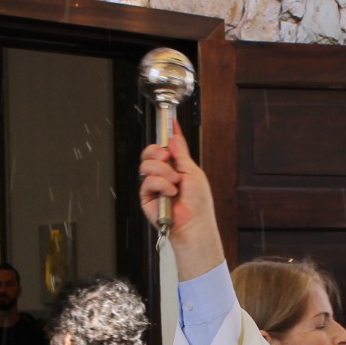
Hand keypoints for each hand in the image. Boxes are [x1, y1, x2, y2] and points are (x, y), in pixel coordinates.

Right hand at [139, 124, 223, 279]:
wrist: (194, 224)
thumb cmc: (198, 203)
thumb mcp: (193, 172)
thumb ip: (181, 153)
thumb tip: (174, 137)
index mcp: (176, 167)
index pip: (169, 146)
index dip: (167, 133)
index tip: (169, 121)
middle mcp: (164, 174)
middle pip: (151, 152)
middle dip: (158, 151)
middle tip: (167, 157)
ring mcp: (154, 185)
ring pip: (147, 164)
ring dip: (163, 171)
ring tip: (174, 182)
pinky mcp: (146, 196)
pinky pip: (147, 180)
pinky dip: (161, 184)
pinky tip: (169, 192)